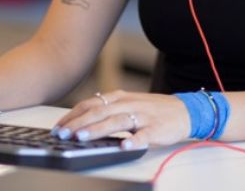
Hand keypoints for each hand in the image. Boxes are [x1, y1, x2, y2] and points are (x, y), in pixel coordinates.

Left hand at [51, 90, 190, 149]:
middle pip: (100, 112)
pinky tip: (124, 146)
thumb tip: (82, 117)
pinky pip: (144, 134)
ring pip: (117, 121)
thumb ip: (108, 108)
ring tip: (82, 137)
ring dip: (98, 129)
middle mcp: (129, 104)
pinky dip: (134, 140)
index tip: (58, 126)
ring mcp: (143, 116)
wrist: (185, 110)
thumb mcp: (129, 103)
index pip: (91, 104)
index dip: (73, 114)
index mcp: (121, 98)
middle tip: (63, 134)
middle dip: (79, 123)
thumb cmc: (153, 109)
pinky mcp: (156, 128)